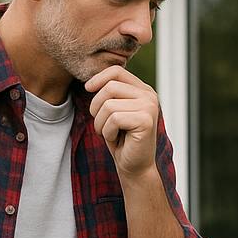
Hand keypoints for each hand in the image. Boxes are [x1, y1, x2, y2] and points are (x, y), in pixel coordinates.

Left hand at [85, 65, 159, 179]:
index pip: (117, 71)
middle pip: (110, 87)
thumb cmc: (121, 139)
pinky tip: (117, 139)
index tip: (87, 88)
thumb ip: (110, 95)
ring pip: (109, 105)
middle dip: (96, 107)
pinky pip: (114, 119)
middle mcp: (149, 96)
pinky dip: (108, 132)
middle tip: (101, 124)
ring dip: (101, 123)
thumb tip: (90, 82)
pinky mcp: (146, 121)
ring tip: (110, 133)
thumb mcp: (113, 112)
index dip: (98, 78)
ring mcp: (149, 107)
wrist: (135, 167)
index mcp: (143, 90)